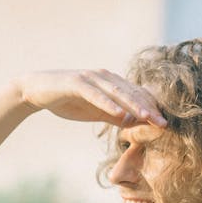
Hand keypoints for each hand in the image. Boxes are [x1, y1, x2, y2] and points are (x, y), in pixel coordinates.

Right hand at [17, 69, 166, 127]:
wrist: (36, 91)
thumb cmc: (68, 101)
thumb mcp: (96, 112)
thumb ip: (115, 116)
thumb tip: (136, 125)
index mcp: (112, 83)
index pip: (137, 96)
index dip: (152, 110)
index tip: (165, 125)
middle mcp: (105, 77)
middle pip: (132, 93)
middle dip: (149, 109)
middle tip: (164, 124)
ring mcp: (91, 78)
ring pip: (118, 92)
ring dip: (134, 105)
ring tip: (148, 118)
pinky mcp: (77, 82)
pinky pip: (96, 94)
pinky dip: (108, 104)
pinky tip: (120, 115)